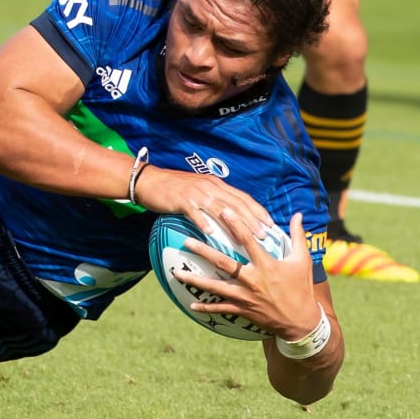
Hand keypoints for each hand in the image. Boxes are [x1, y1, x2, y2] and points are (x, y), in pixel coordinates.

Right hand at [134, 166, 271, 239]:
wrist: (149, 180)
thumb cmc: (173, 188)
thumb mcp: (198, 189)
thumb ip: (213, 199)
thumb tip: (229, 214)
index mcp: (215, 184)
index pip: (242, 197)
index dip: (257, 210)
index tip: (270, 223)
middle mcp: (209, 187)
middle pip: (235, 204)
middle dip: (252, 219)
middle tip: (265, 235)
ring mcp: (195, 193)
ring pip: (220, 208)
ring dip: (235, 224)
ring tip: (246, 238)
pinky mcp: (181, 200)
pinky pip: (194, 212)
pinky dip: (203, 222)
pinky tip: (210, 233)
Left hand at [171, 209, 320, 340]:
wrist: (301, 322)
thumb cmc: (301, 288)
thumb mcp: (302, 261)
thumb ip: (297, 236)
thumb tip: (299, 214)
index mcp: (266, 265)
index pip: (248, 241)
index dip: (236, 225)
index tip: (223, 211)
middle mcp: (252, 280)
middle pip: (223, 263)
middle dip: (203, 252)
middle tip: (186, 241)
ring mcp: (245, 296)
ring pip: (215, 287)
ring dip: (195, 280)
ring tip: (176, 273)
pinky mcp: (242, 310)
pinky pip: (220, 309)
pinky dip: (205, 307)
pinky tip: (191, 304)